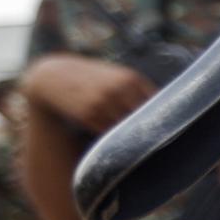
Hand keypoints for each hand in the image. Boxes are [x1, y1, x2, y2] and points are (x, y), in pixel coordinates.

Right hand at [21, 54, 152, 133]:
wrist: (52, 76)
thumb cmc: (90, 77)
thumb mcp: (115, 76)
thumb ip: (137, 90)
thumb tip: (165, 110)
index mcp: (131, 78)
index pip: (157, 103)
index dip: (163, 117)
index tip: (168, 128)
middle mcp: (119, 89)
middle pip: (144, 117)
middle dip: (149, 128)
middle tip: (157, 141)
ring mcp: (104, 102)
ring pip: (128, 127)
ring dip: (133, 136)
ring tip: (139, 144)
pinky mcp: (88, 114)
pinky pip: (110, 132)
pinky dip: (115, 138)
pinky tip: (118, 141)